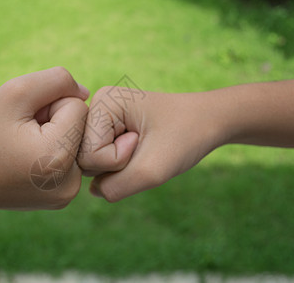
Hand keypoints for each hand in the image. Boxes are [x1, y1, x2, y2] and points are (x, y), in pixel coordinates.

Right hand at [0, 67, 88, 222]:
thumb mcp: (15, 91)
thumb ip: (58, 80)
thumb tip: (86, 94)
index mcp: (58, 157)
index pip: (78, 107)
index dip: (49, 105)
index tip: (22, 121)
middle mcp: (69, 183)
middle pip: (82, 127)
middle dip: (54, 121)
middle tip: (21, 134)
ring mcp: (66, 195)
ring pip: (78, 144)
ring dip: (55, 137)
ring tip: (24, 147)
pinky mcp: (61, 199)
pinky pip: (71, 162)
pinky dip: (54, 154)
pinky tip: (28, 161)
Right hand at [77, 86, 224, 201]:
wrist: (209, 121)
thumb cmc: (185, 137)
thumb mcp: (151, 170)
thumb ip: (114, 188)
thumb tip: (94, 191)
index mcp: (102, 101)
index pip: (87, 154)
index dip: (118, 160)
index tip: (144, 140)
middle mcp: (95, 107)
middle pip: (84, 158)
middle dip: (117, 165)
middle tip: (145, 145)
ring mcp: (100, 121)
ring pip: (92, 164)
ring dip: (121, 167)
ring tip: (144, 146)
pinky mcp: (108, 133)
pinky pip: (102, 164)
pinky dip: (123, 167)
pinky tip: (139, 151)